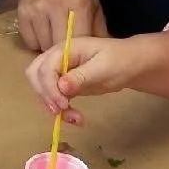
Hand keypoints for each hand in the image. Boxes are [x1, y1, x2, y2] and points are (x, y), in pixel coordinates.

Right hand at [17, 0, 106, 50]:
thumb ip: (100, 31)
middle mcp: (55, 5)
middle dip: (64, 53)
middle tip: (66, 52)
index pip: (78, 40)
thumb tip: (102, 56)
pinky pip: (30, 42)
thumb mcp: (93, 6)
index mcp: (79, 4)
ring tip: (54, 38)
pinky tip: (42, 33)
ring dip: (49, 47)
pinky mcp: (22, 14)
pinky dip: (36, 43)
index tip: (79, 58)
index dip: (79, 53)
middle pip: (59, 45)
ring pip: (43, 45)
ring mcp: (36, 9)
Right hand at [23, 36, 142, 123]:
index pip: (45, 67)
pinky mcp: (67, 85)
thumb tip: (62, 86)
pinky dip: (61, 110)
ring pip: (43, 89)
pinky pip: (55, 97)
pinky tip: (76, 118)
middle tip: (60, 110)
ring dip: (53, 106)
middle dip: (44, 95)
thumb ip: (81, 76)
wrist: (133, 65)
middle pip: (36, 75)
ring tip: (75, 119)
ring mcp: (61, 71)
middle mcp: (58, 58)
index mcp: (65, 49)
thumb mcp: (103, 68)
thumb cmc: (121, 61)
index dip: (50, 87)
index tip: (63, 104)